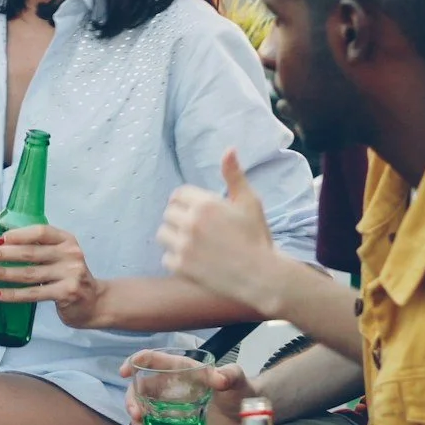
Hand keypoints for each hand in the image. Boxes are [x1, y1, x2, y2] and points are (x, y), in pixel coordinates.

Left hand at [0, 224, 105, 326]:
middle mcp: (70, 254)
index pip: (41, 231)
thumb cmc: (67, 274)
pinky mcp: (67, 293)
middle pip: (30, 253)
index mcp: (65, 240)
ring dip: (3, 273)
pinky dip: (12, 294)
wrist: (94, 302)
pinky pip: (33, 293)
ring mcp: (70, 274)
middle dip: (2, 254)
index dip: (18, 234)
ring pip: (29, 274)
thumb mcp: (52, 254)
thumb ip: (25, 239)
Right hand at [123, 355, 250, 424]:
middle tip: (137, 416)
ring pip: (143, 409)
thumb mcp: (236, 379)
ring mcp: (170, 405)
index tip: (125, 372)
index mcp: (180, 369)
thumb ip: (229, 375)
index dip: (135, 362)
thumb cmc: (241, 389)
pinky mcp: (175, 423)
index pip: (152, 360)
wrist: (247, 413)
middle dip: (132, 401)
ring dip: (136, 420)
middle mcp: (170, 386)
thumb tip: (219, 379)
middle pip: (140, 389)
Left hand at [157, 149, 285, 315]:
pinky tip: (195, 261)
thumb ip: (234, 176)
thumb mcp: (249, 202)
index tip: (197, 212)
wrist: (261, 276)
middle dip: (181, 219)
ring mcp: (183, 245)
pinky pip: (166, 257)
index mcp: (205, 204)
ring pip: (163, 234)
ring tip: (194, 244)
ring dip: (174, 238)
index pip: (178, 195)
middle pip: (168, 213)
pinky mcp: (180, 266)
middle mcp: (190, 222)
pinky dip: (177, 260)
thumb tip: (228, 149)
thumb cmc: (256, 237)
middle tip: (199, 230)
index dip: (187, 203)